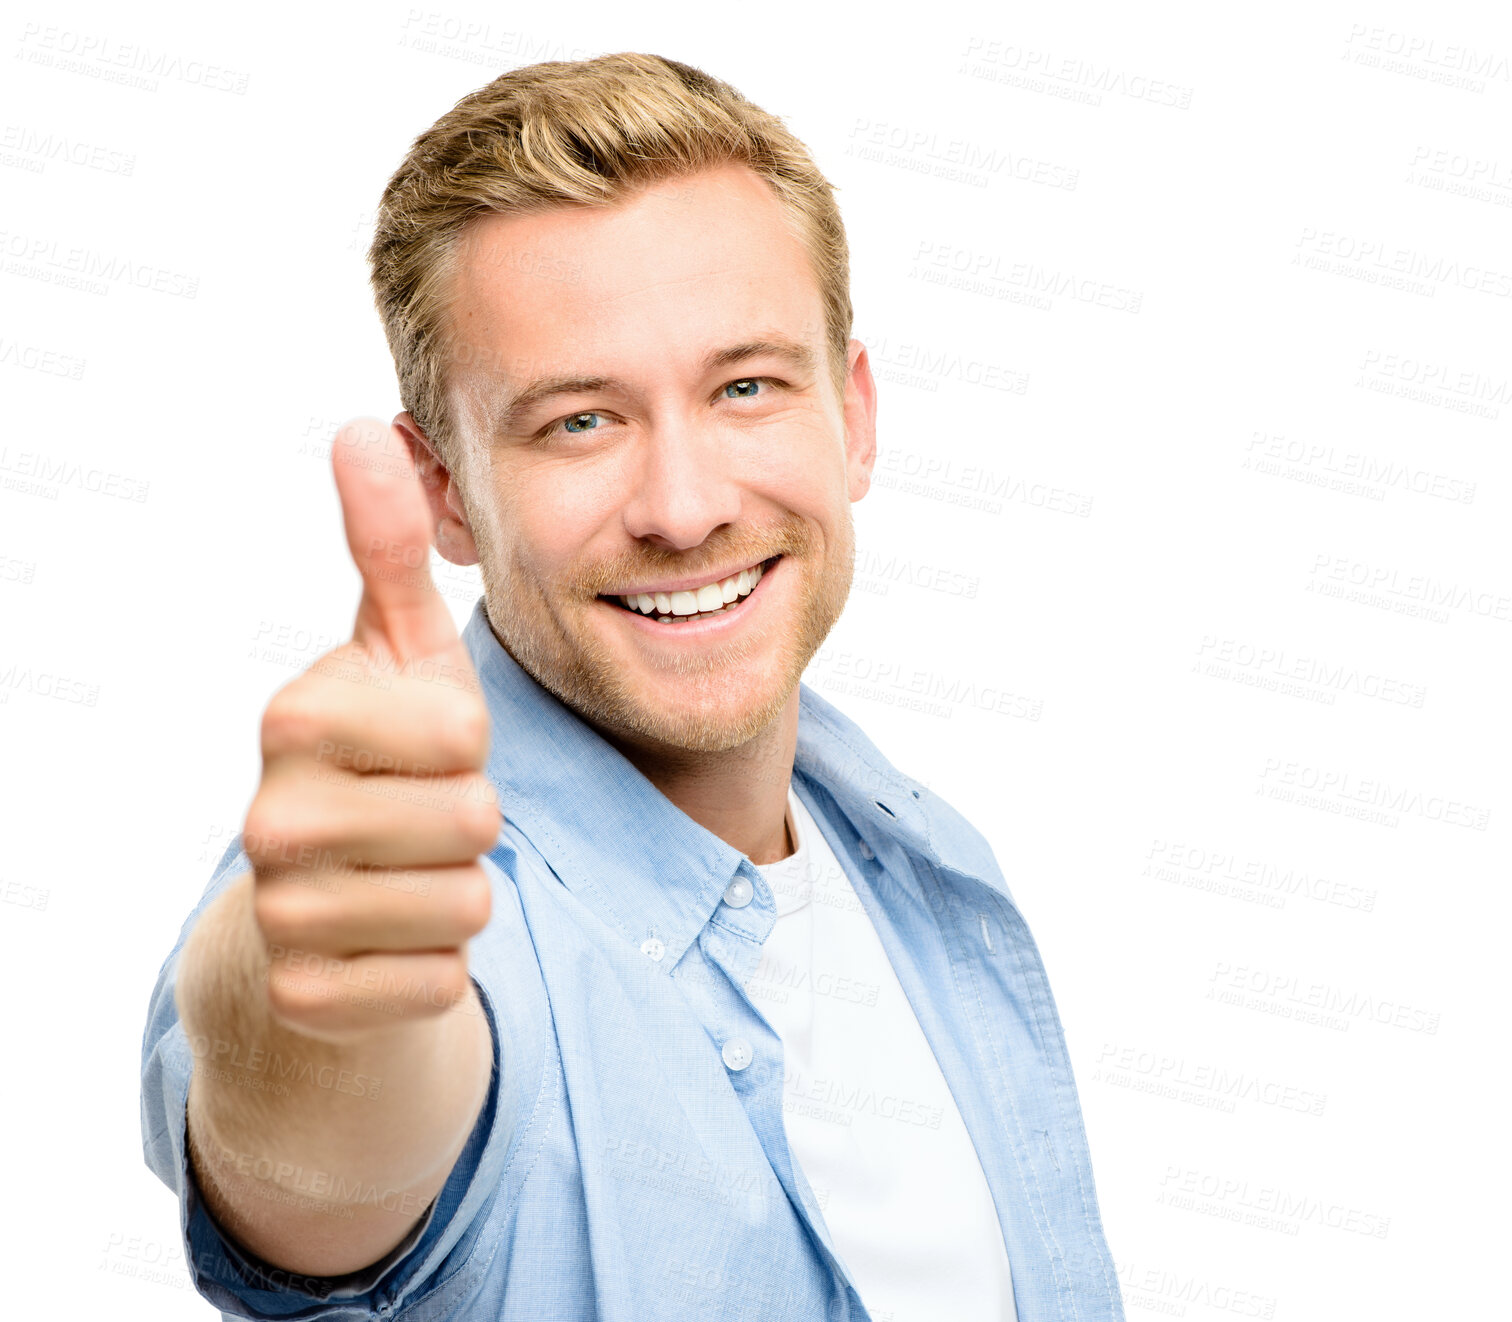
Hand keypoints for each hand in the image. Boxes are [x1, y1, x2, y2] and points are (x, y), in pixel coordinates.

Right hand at [242, 419, 497, 1039]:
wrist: (323, 896)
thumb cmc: (383, 757)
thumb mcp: (395, 651)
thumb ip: (388, 548)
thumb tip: (363, 426)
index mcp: (295, 718)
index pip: (464, 735)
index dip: (469, 745)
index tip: (422, 749)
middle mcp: (268, 819)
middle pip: (472, 821)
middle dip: (470, 820)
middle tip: (418, 814)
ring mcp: (281, 915)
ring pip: (464, 905)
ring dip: (460, 891)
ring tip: (407, 871)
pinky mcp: (308, 997)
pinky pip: (445, 981)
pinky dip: (440, 962)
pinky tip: (392, 936)